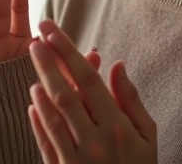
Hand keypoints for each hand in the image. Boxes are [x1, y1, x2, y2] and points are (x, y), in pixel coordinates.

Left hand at [27, 20, 156, 163]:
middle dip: (49, 63)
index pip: (90, 81)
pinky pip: (47, 143)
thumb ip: (131, 100)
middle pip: (66, 93)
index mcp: (119, 127)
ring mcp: (77, 159)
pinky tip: (32, 101)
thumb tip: (116, 65)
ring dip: (40, 87)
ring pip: (53, 116)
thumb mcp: (149, 136)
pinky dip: (38, 121)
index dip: (69, 53)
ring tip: (32, 64)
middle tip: (34, 39)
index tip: (53, 31)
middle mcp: (96, 141)